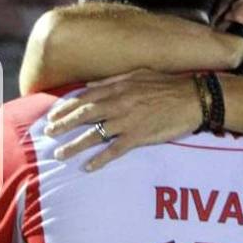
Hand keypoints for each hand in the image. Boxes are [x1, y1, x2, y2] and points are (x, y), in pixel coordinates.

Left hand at [43, 70, 201, 171]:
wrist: (194, 98)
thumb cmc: (168, 85)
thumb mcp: (139, 75)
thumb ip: (113, 80)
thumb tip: (89, 86)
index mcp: (118, 87)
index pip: (84, 97)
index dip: (65, 107)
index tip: (52, 114)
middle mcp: (119, 103)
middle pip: (83, 115)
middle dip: (62, 125)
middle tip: (47, 133)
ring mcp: (128, 121)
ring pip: (93, 134)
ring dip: (74, 145)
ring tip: (59, 154)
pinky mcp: (139, 136)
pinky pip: (114, 150)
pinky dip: (99, 160)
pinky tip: (87, 167)